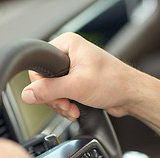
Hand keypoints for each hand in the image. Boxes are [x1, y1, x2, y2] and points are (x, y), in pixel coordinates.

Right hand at [21, 32, 142, 119]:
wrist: (132, 95)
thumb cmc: (114, 82)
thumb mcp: (76, 86)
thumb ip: (49, 90)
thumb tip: (27, 94)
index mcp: (68, 45)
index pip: (39, 65)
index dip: (42, 85)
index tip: (54, 96)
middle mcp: (70, 55)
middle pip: (45, 81)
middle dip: (55, 98)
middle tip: (66, 104)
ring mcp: (74, 69)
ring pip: (54, 91)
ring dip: (62, 104)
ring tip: (73, 109)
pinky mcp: (79, 82)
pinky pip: (63, 95)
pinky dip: (67, 105)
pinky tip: (76, 110)